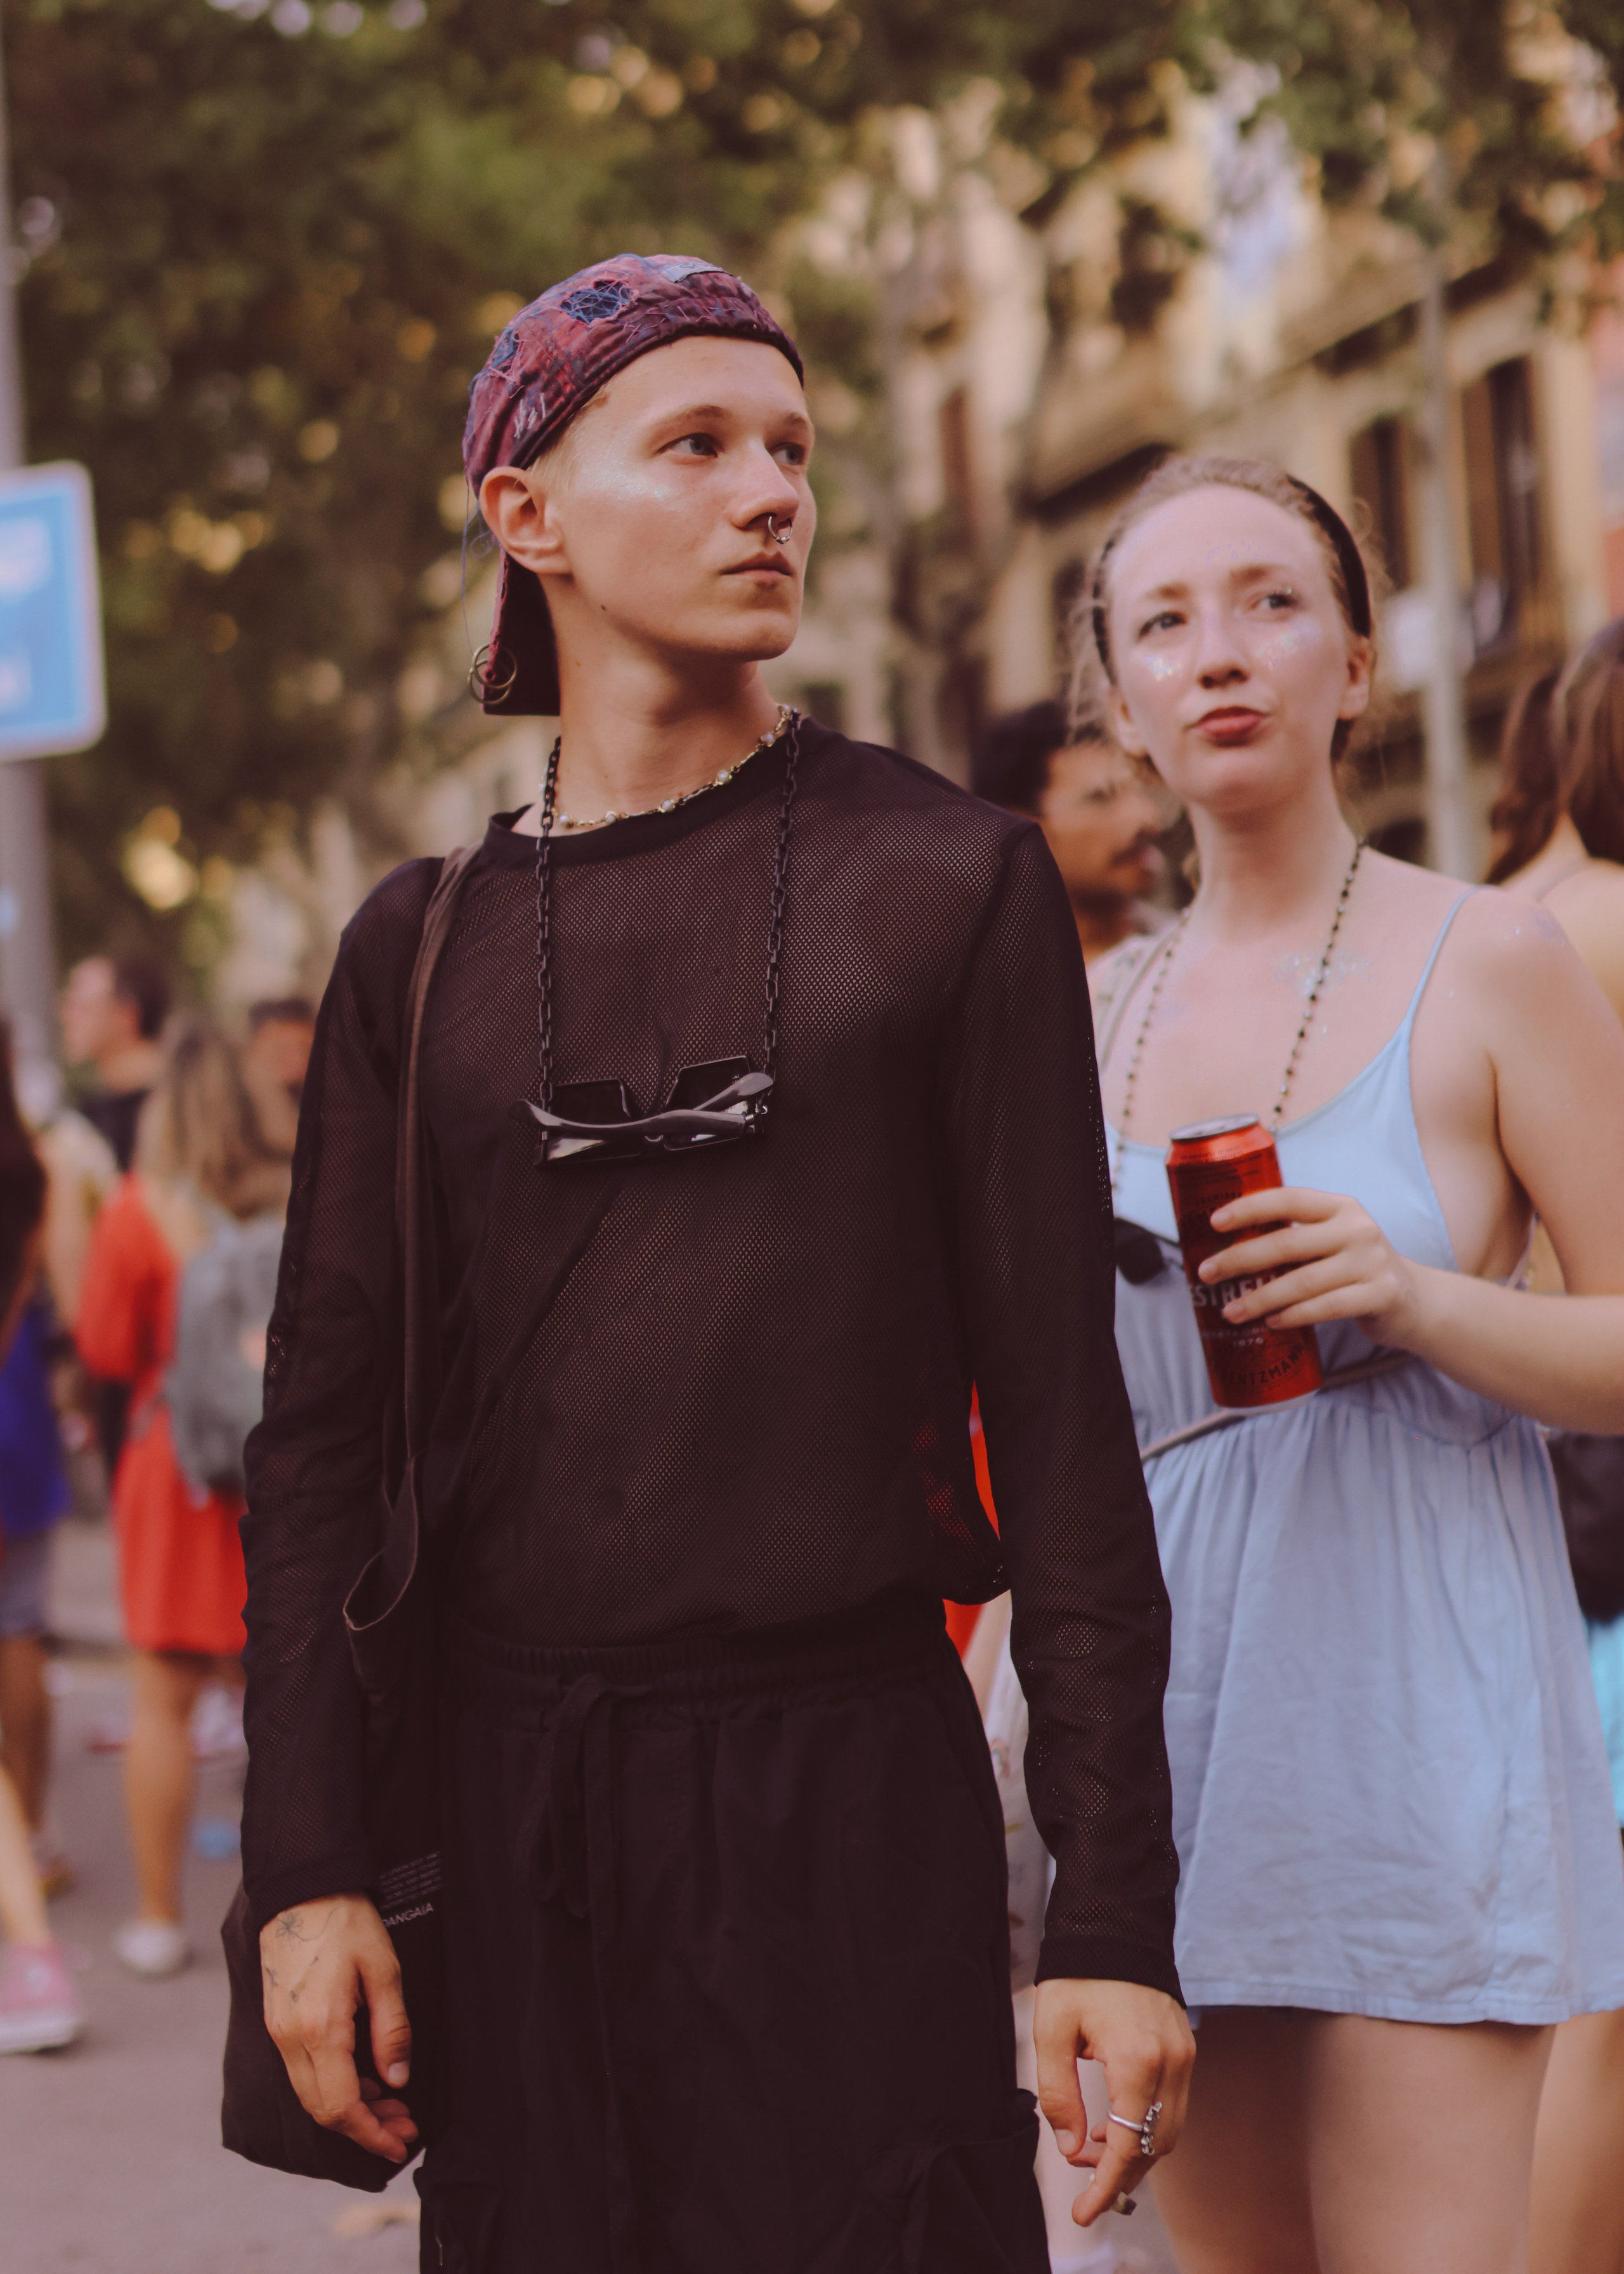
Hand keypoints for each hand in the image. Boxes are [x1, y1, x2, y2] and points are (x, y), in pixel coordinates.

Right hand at [260, 1893, 416, 2162]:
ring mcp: (277, 2031)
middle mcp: (289, 2038)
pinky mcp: (276, 2022)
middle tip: (404, 2125)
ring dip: (350, 2108)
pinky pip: (303, 2071)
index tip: (399, 2143)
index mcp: (318, 2028)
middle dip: (365, 2127)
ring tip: (391, 2105)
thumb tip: (396, 2081)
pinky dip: (333, 2085)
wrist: (300, 1888)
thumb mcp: (384, 1970)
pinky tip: (364, 2078)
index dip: (371, 2133)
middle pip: (322, 2110)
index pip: (340, 2106)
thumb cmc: (346, 1921)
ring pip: (311, 2094)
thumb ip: (391, 2030)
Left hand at [1033, 1978, 1194, 2225]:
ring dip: (1135, 2152)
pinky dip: (1148, 2126)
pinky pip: (1173, 2105)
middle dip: (1120, 2173)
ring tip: (1094, 2154)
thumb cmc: (1078, 1974)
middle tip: (1083, 2185)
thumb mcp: (1052, 2030)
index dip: (1105, 2184)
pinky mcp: (1186, 2048)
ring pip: (1168, 2130)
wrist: (1114, 1925)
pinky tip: (1116, 2125)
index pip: (1127, 2145)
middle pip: (1154, 2146)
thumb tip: (1071, 2147)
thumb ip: (1059, 2094)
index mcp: (1136, 2059)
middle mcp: (1170, 2062)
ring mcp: (1184, 2055)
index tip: (1084, 2212)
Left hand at [1202, 1185, 1419, 1345]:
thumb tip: (1226, 1248)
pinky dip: (1294, 1316)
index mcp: (1339, 1207)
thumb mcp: (1332, 1240)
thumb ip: (1295, 1236)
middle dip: (1240, 1259)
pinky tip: (1271, 1323)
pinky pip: (1326, 1307)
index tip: (1214, 1222)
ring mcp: (1371, 1262)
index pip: (1289, 1198)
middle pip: (1287, 1243)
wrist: (1413, 1299)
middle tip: (1206, 1274)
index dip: (1250, 1208)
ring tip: (1230, 1311)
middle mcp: (1357, 1229)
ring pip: (1302, 1281)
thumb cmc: (1354, 1268)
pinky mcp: (1380, 1294)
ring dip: (1260, 1298)